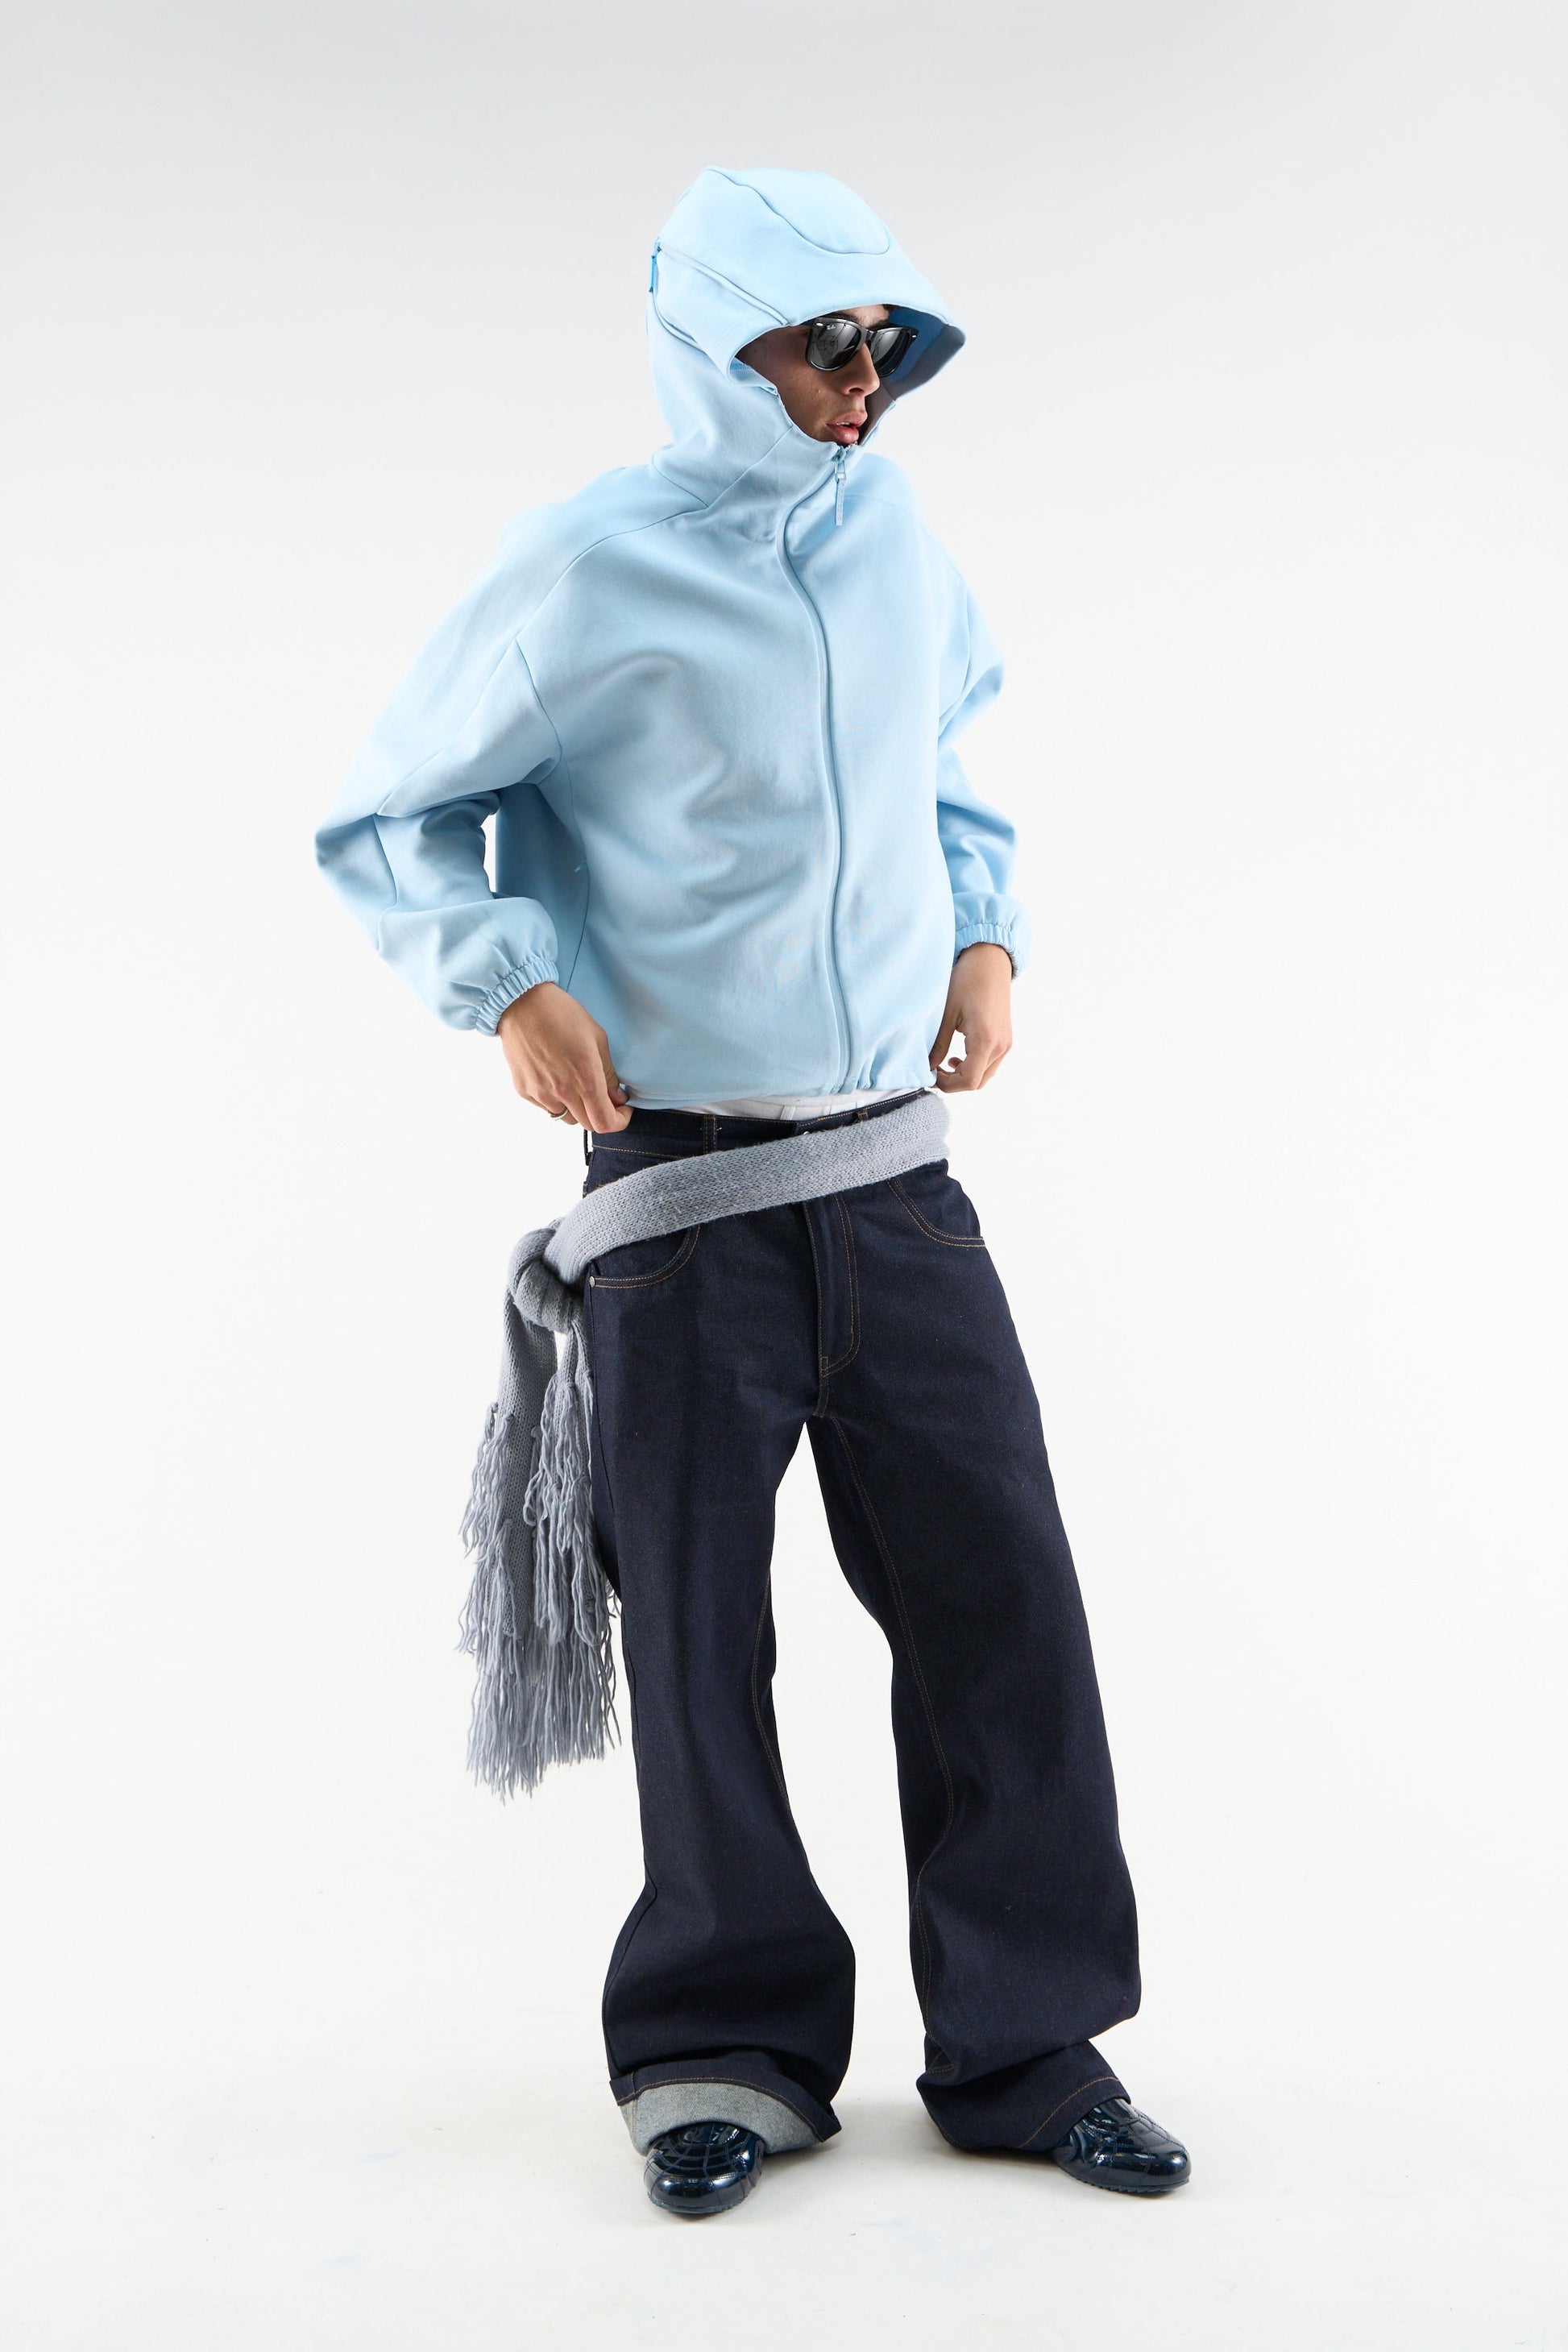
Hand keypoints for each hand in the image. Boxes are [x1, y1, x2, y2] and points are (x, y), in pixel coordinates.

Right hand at [496, 982, 631, 1129]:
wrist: (521, 1003)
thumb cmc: (562, 1014)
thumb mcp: (597, 1038)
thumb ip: (608, 1074)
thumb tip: (617, 1097)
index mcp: (585, 1078)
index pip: (604, 1122)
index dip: (619, 1121)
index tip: (622, 1111)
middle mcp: (562, 1091)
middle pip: (588, 1125)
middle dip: (601, 1115)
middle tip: (605, 1098)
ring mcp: (540, 1093)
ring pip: (567, 1118)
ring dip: (578, 1109)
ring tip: (577, 1084)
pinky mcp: (524, 1090)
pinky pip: (547, 1107)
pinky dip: (556, 1100)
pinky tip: (555, 1076)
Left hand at [928, 942, 1012, 1092]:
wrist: (990, 961)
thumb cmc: (967, 980)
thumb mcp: (947, 1013)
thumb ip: (938, 1044)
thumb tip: (928, 1067)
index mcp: (986, 1040)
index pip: (968, 1081)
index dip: (947, 1085)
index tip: (931, 1075)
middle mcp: (1001, 1046)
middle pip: (977, 1083)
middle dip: (954, 1083)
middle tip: (934, 1072)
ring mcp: (1006, 1043)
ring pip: (985, 1076)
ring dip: (964, 1076)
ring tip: (945, 1064)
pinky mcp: (1006, 1039)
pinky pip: (991, 1064)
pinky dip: (974, 1067)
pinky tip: (959, 1057)